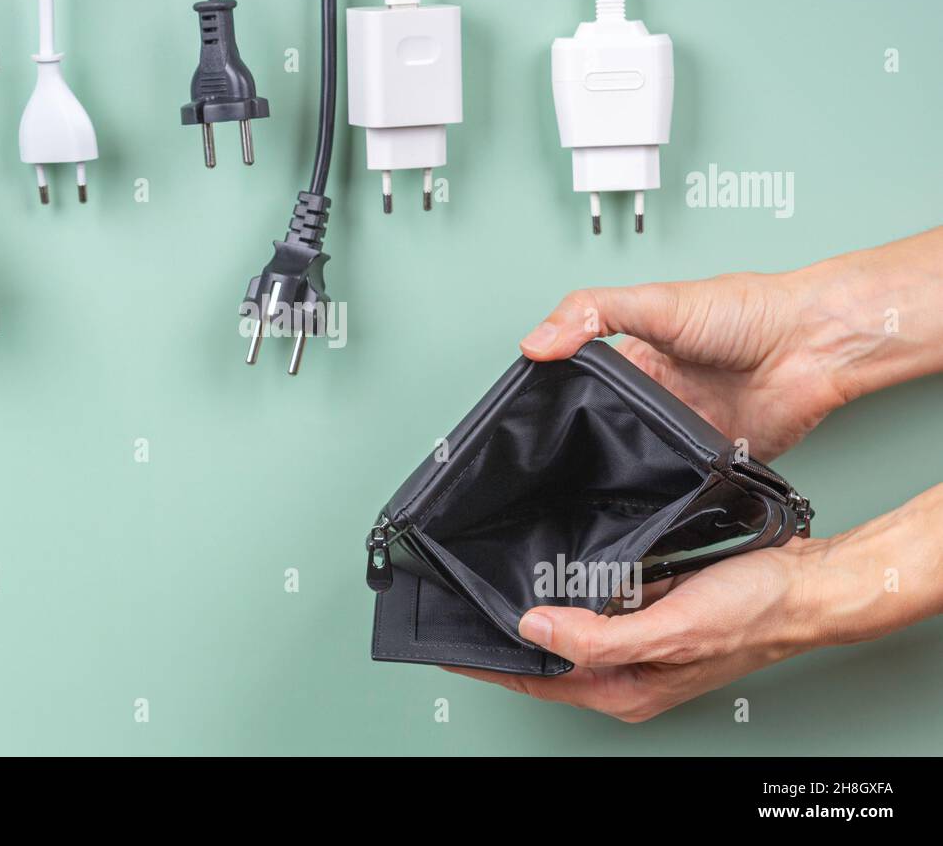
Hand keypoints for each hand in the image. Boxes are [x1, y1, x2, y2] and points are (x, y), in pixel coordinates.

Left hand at [447, 538, 821, 721]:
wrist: (805, 585)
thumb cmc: (751, 614)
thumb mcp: (671, 630)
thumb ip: (599, 637)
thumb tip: (534, 627)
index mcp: (624, 688)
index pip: (535, 679)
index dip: (487, 662)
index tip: (446, 643)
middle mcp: (626, 669)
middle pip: (547, 656)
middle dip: (504, 633)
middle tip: (460, 602)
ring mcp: (637, 640)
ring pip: (569, 625)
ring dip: (536, 605)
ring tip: (490, 580)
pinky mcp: (649, 609)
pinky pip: (596, 600)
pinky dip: (571, 584)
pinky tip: (551, 562)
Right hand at [518, 271, 846, 460]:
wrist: (814, 345)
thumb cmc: (748, 312)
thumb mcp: (655, 301)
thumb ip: (592, 312)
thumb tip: (536, 340)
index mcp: (632, 361)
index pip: (575, 388)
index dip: (550, 404)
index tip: (523, 422)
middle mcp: (653, 399)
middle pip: (600, 433)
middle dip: (580, 450)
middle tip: (553, 467)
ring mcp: (680, 433)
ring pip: (634, 466)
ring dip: (622, 473)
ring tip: (595, 484)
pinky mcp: (709, 463)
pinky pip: (677, 487)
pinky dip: (664, 492)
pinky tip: (648, 490)